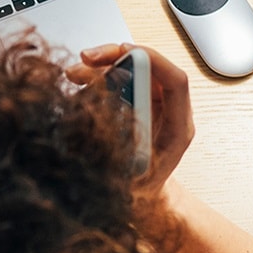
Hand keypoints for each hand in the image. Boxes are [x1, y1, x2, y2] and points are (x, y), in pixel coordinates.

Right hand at [67, 43, 194, 188]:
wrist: (144, 198)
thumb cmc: (142, 191)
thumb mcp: (134, 177)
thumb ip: (125, 153)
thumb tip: (104, 125)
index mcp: (178, 127)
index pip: (175, 81)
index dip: (152, 62)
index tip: (124, 55)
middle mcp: (168, 109)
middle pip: (150, 68)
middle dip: (118, 56)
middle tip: (87, 58)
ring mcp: (152, 104)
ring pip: (131, 70)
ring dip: (102, 66)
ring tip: (75, 73)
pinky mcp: (136, 103)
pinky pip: (119, 80)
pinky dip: (98, 77)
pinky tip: (79, 82)